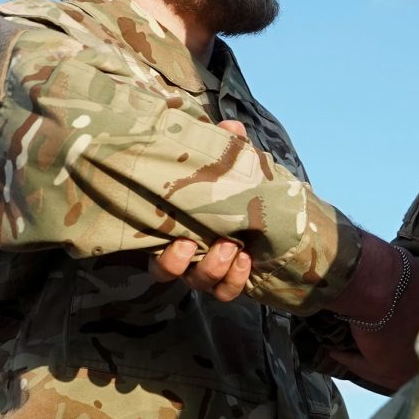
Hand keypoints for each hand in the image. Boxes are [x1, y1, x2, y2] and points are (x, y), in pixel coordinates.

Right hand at [152, 123, 257, 301]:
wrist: (264, 209)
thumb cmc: (231, 185)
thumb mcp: (227, 165)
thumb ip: (226, 148)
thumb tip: (230, 128)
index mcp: (172, 229)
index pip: (154, 252)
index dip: (164, 254)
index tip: (180, 239)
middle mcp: (184, 254)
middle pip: (168, 272)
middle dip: (183, 262)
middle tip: (211, 241)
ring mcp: (206, 269)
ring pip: (200, 283)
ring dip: (214, 269)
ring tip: (233, 248)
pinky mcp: (229, 278)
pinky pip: (226, 290)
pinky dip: (235, 279)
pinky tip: (247, 259)